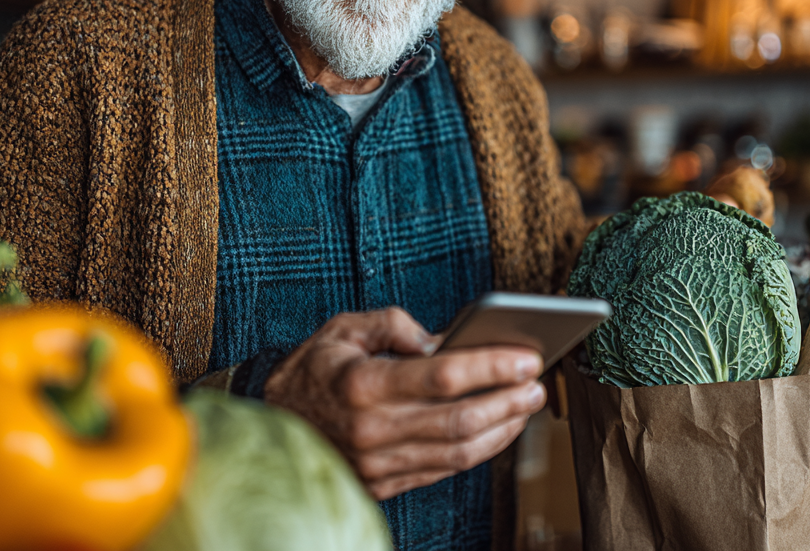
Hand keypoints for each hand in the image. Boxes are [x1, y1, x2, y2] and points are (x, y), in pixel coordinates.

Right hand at [262, 307, 544, 499]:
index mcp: (362, 384)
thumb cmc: (315, 370)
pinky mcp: (383, 485)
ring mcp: (378, 465)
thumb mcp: (344, 328)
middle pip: (460, 419)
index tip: (526, 356)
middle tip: (537, 382)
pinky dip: (478, 449)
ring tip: (526, 404)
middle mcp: (372, 430)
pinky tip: (498, 428)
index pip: (442, 377)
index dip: (491, 366)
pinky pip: (443, 469)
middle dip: (508, 400)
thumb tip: (443, 341)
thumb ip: (393, 325)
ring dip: (502, 429)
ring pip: (458, 451)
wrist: (272, 424)